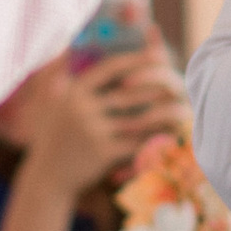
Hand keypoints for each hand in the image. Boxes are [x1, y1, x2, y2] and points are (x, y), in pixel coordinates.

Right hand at [9, 49, 186, 194]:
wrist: (48, 178)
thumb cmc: (60, 138)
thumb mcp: (58, 105)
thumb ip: (69, 79)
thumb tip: (76, 52)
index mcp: (75, 91)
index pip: (112, 68)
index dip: (138, 60)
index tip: (160, 55)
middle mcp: (82, 108)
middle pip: (131, 93)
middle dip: (158, 89)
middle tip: (180, 87)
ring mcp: (92, 131)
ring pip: (139, 119)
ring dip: (164, 115)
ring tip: (183, 111)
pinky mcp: (102, 153)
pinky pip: (137, 142)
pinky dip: (156, 139)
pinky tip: (171, 136)